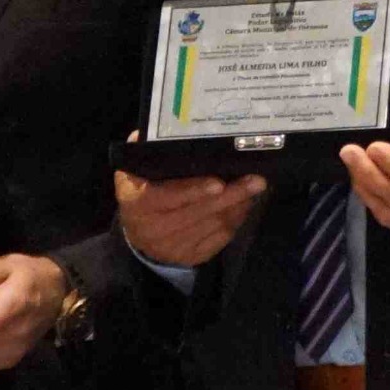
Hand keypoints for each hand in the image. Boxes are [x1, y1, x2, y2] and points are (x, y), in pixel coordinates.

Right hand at [115, 165, 264, 269]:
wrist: (138, 237)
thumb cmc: (140, 193)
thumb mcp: (132, 172)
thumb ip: (145, 153)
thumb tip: (161, 132)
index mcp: (138, 204)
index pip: (170, 196)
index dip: (195, 190)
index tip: (219, 182)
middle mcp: (155, 229)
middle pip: (200, 211)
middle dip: (231, 195)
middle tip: (256, 180)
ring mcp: (175, 247)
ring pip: (215, 225)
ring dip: (237, 206)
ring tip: (254, 188)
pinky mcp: (192, 257)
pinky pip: (221, 238)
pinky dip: (236, 220)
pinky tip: (243, 204)